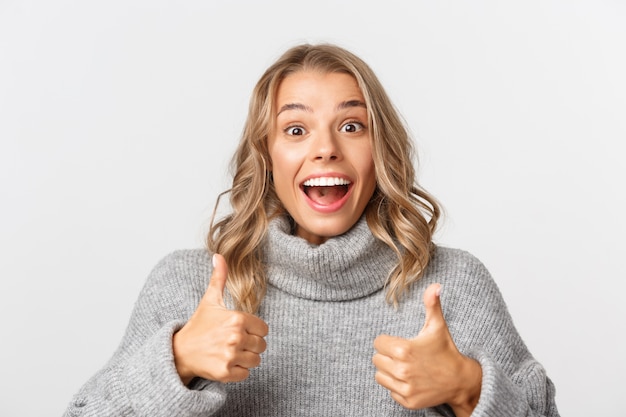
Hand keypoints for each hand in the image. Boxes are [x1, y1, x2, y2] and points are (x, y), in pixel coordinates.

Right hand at [172, 254, 268, 384]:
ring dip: (246, 358)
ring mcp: (230, 356)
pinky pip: (246, 374)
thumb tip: (218, 255)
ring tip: (230, 352)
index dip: (254, 330)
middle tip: (233, 343)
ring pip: (256, 360)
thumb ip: (219, 277)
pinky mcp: (225, 373)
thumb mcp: (209, 300)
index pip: (264, 329)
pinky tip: (226, 363)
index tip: (240, 330)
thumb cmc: (198, 326)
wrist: (180, 352)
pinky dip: (239, 371)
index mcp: (236, 319)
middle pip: (262, 345)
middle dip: (251, 345)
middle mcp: (235, 337)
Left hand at [372, 283, 481, 416]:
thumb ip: (432, 304)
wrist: (461, 381)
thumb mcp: (438, 326)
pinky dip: (397, 387)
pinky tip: (411, 380)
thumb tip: (435, 285)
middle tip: (404, 355)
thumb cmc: (446, 351)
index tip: (399, 343)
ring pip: (380, 376)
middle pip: (376, 359)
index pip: (378, 343)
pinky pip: (390, 391)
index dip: (387, 341)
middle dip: (387, 356)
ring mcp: (405, 388)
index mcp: (404, 349)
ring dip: (389, 371)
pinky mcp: (407, 401)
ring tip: (406, 367)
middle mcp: (402, 370)